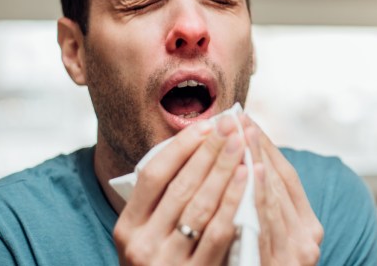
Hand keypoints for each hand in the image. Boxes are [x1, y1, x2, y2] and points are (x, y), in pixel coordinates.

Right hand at [113, 116, 248, 264]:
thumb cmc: (163, 263)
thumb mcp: (149, 235)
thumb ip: (162, 201)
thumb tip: (195, 145)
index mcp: (127, 227)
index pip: (153, 174)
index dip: (180, 147)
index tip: (205, 125)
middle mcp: (141, 245)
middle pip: (181, 185)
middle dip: (209, 151)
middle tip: (231, 125)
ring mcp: (167, 263)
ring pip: (201, 205)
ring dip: (225, 170)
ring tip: (242, 145)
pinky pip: (219, 231)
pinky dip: (235, 200)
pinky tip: (249, 178)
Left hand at [242, 115, 323, 265]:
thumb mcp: (269, 239)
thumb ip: (261, 208)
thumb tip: (240, 164)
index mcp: (309, 229)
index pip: (288, 177)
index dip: (267, 146)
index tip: (246, 119)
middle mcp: (307, 241)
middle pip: (279, 182)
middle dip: (256, 147)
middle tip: (235, 116)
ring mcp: (294, 254)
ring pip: (272, 198)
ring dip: (252, 162)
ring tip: (234, 133)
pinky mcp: (279, 264)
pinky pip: (261, 223)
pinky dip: (254, 194)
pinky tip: (245, 170)